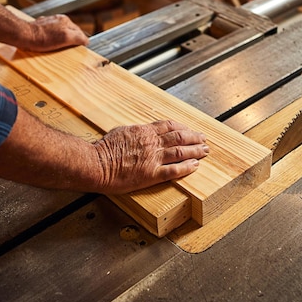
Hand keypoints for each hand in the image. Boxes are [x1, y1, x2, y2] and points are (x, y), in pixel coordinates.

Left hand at [23, 14, 89, 51]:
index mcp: (65, 21)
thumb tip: (86, 40)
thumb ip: (78, 38)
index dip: (81, 40)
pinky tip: (50, 43)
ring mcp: (49, 22)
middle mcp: (58, 19)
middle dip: (72, 39)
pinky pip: (51, 33)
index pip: (79, 32)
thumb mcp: (65, 38)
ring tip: (60, 47)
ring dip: (62, 39)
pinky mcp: (41, 26)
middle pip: (70, 31)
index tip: (82, 47)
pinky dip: (52, 38)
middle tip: (71, 48)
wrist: (24, 36)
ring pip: (61, 32)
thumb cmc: (42, 38)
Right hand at [92, 120, 209, 193]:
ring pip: (180, 152)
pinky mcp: (151, 174)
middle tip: (203, 140)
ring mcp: (153, 159)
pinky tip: (195, 166)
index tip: (190, 130)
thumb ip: (136, 132)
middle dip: (194, 138)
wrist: (96, 164)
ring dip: (195, 151)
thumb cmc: (104, 149)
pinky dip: (186, 167)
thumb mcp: (121, 132)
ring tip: (205, 151)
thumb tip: (141, 131)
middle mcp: (152, 143)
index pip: (169, 126)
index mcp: (144, 132)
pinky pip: (174, 170)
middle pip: (179, 137)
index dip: (183, 127)